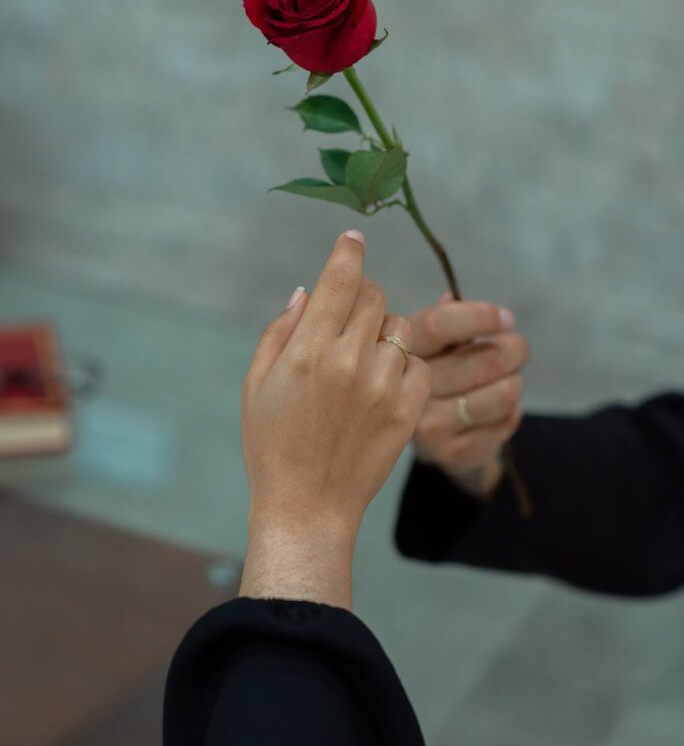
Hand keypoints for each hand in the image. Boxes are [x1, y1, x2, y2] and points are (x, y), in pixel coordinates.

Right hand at [239, 229, 432, 607]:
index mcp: (308, 351)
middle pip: (374, 296)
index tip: (354, 238)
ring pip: (401, 328)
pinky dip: (404, 365)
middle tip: (347, 319)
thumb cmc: (271, 444)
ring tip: (363, 361)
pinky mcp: (408, 411)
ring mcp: (383, 387)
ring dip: (383, 332)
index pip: (340, 279)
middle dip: (361, 297)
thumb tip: (309, 291)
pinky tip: (383, 384)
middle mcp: (350, 361)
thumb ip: (282, 331)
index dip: (349, 251)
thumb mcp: (257, 384)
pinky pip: (419, 364)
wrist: (307, 507)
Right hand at [408, 292, 529, 496]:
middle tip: (518, 349)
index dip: (481, 316)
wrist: (429, 441)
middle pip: (485, 360)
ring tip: (509, 379)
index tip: (505, 319)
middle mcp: (406, 391)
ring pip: (503, 393)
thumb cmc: (436, 376)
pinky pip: (505, 422)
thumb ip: (443, 319)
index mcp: (399, 353)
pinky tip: (499, 410)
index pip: (441, 324)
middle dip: (515, 349)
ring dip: (516, 382)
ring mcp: (427, 426)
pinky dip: (512, 411)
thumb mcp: (431, 345)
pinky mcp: (451, 453)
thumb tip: (452, 297)